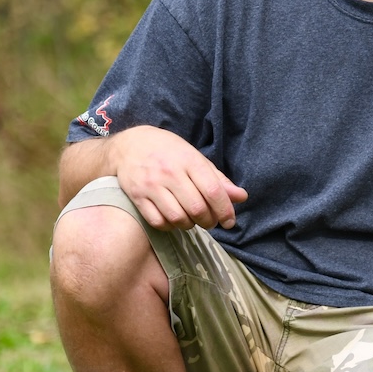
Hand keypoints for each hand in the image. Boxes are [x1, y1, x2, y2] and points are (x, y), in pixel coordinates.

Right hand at [108, 126, 247, 230]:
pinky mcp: (137, 197)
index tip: (229, 221)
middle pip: (196, 208)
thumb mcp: (195, 158)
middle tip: (210, 221)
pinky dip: (170, 226)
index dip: (225, 210)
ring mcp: (151, 185)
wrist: (130, 145)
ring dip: (190, 225)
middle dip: (209, 221)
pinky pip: (158, 222)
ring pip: (178, 218)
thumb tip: (241, 197)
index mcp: (189, 161)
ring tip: (192, 219)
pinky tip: (174, 219)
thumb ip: (218, 179)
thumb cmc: (169, 152)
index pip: (212, 191)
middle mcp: (170, 173)